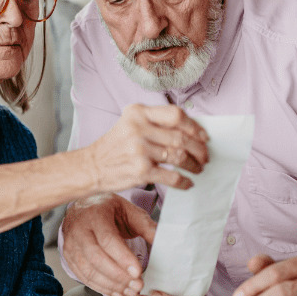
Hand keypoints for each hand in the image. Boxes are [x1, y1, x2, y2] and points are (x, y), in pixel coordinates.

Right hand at [61, 194, 152, 295]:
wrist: (83, 208)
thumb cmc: (108, 210)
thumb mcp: (129, 211)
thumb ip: (146, 227)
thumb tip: (165, 242)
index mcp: (95, 214)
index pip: (107, 239)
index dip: (123, 258)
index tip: (138, 272)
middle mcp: (78, 229)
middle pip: (96, 258)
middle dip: (119, 276)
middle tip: (138, 286)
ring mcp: (71, 245)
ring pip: (89, 270)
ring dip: (111, 285)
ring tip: (130, 291)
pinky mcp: (68, 257)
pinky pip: (83, 277)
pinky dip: (101, 287)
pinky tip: (117, 291)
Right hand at [82, 104, 208, 193]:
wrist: (91, 167)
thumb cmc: (115, 146)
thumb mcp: (130, 124)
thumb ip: (155, 122)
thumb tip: (191, 132)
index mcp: (138, 112)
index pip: (175, 115)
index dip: (195, 126)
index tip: (204, 136)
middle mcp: (138, 129)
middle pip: (181, 137)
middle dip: (199, 149)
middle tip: (205, 156)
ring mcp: (139, 150)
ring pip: (179, 156)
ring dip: (194, 164)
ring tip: (198, 168)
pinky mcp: (141, 171)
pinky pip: (172, 176)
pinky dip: (184, 181)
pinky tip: (188, 182)